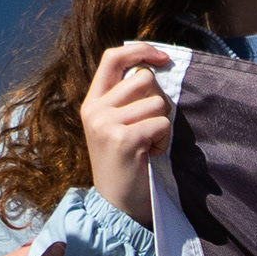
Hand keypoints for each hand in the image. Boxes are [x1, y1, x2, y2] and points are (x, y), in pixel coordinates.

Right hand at [79, 42, 176, 219]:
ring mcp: (106, 123)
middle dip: (159, 102)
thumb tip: (153, 67)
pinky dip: (164, 140)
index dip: (141, 51)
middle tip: (150, 129)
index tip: (163, 57)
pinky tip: (150, 154)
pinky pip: (161, 123)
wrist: (117, 205)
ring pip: (157, 102)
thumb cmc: (126, 163)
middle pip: (145, 80)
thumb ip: (127, 99)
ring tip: (149, 144)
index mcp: (92, 102)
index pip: (113, 58)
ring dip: (163, 125)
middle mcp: (95, 109)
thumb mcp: (117, 125)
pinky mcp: (123, 139)